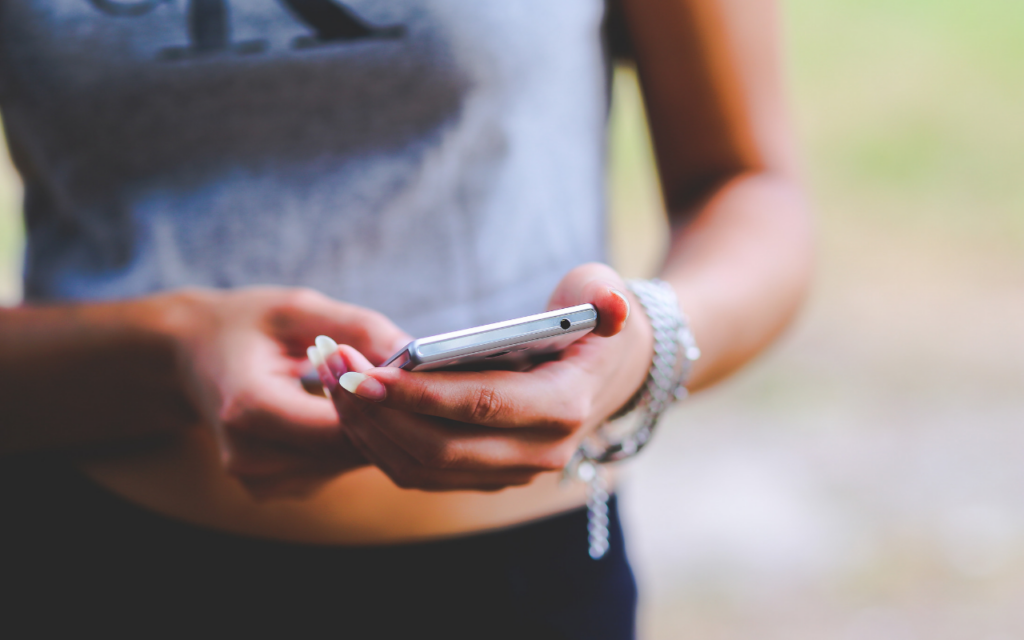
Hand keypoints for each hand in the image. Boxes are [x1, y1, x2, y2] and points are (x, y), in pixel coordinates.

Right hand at [170, 287, 410, 499]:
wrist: (187, 356)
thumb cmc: (245, 324)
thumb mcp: (297, 307)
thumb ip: (357, 329)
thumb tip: (417, 354)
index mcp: (250, 408)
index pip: (340, 426)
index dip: (385, 404)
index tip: (417, 378)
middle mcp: (250, 456)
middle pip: (348, 450)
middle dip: (388, 417)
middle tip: (418, 383)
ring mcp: (258, 480)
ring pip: (347, 462)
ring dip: (373, 430)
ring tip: (381, 389)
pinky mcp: (270, 489)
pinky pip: (333, 467)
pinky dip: (350, 439)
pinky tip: (349, 409)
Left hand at [324, 263, 652, 491]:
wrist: (606, 372)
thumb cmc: (590, 322)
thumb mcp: (603, 292)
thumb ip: (604, 295)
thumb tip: (609, 304)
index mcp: (564, 408)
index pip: (480, 407)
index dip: (418, 395)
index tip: (363, 373)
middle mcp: (539, 454)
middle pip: (440, 449)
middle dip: (378, 412)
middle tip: (332, 370)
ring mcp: (510, 473)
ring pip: (422, 469)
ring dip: (368, 430)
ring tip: (329, 381)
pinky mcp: (484, 477)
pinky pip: (419, 473)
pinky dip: (378, 443)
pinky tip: (350, 404)